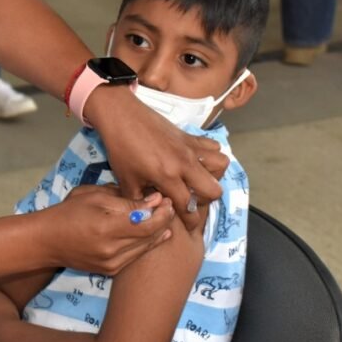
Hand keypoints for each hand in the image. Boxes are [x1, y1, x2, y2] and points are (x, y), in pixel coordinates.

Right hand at [43, 186, 173, 275]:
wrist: (47, 242)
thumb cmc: (68, 212)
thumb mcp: (93, 196)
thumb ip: (124, 198)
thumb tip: (154, 199)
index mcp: (106, 227)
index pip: (146, 222)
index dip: (161, 212)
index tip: (167, 199)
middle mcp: (111, 249)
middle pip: (150, 236)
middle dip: (163, 220)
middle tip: (170, 207)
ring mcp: (111, 263)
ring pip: (146, 248)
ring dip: (159, 233)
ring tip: (165, 219)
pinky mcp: (110, 271)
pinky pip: (136, 257)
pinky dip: (147, 244)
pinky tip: (154, 234)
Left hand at [85, 86, 224, 230]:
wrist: (121, 116)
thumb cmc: (120, 149)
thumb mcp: (125, 180)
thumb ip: (140, 201)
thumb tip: (152, 213)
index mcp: (167, 176)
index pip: (188, 205)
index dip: (190, 220)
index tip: (189, 226)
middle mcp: (184, 163)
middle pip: (214, 190)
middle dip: (204, 200)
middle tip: (190, 199)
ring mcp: (190, 148)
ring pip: (221, 165)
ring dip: (212, 175)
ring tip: (196, 179)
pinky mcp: (190, 136)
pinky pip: (213, 145)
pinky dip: (210, 155)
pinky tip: (196, 160)